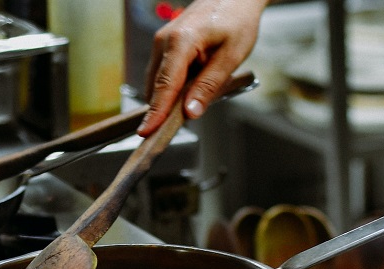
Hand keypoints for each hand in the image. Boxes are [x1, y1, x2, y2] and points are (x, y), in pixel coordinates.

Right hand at [137, 0, 267, 136]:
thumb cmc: (236, 20)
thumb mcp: (230, 57)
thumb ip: (209, 86)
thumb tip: (191, 112)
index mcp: (180, 42)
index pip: (164, 85)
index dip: (156, 113)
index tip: (147, 133)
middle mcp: (164, 40)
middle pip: (156, 86)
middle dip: (163, 109)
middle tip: (178, 127)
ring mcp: (162, 41)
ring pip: (158, 81)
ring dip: (171, 97)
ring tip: (197, 98)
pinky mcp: (165, 44)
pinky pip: (163, 73)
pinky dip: (174, 86)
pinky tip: (194, 85)